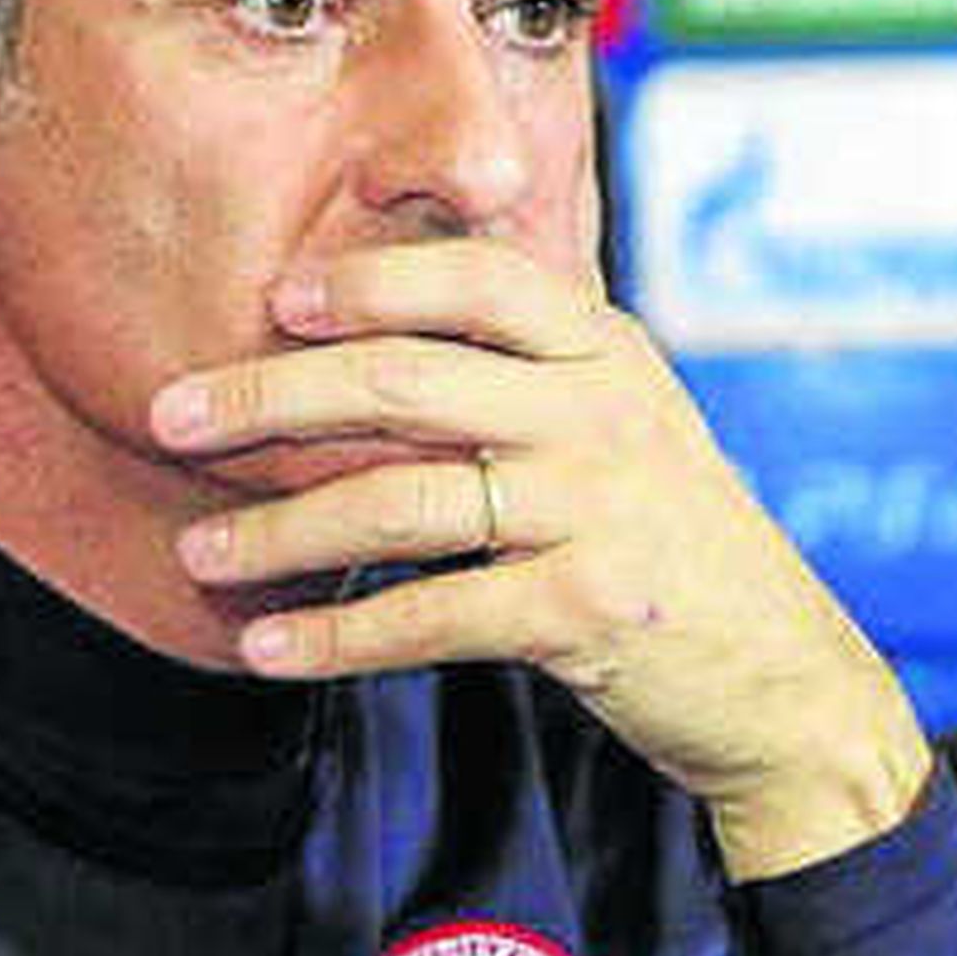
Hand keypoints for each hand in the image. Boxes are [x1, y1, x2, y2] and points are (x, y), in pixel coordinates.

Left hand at [150, 239, 931, 879]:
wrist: (786, 678)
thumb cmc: (674, 534)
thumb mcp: (626, 417)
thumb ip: (530, 364)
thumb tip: (383, 318)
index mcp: (604, 349)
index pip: (475, 277)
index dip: (368, 281)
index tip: (275, 300)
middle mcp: (601, 413)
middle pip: (404, 382)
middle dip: (269, 395)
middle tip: (170, 416)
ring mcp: (597, 510)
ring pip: (398, 501)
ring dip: (277, 530)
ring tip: (196, 552)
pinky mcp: (588, 611)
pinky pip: (428, 616)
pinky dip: (335, 635)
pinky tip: (265, 645)